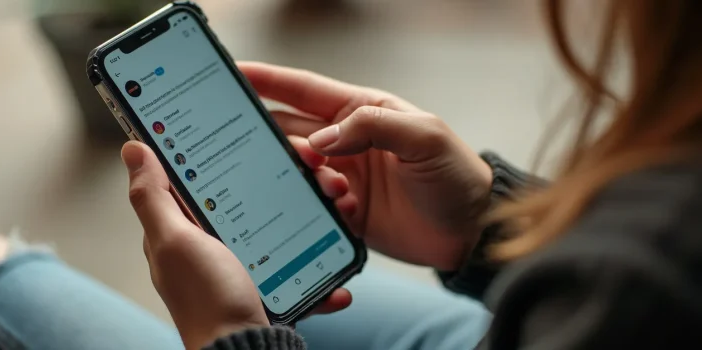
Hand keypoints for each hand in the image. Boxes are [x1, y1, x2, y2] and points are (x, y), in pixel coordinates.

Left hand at [121, 142, 351, 348]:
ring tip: (339, 205)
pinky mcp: (266, 281)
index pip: (204, 174)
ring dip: (315, 211)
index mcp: (181, 227)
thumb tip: (134, 149)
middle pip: (251, 194)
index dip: (230, 152)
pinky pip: (298, 260)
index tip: (264, 137)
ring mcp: (241, 262)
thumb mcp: (176, 242)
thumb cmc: (207, 301)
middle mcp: (209, 242)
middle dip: (289, 180)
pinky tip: (334, 255)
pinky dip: (319, 258)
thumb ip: (154, 198)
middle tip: (318, 173)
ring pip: (281, 221)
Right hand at [240, 62, 493, 270]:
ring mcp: (342, 177)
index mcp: (361, 112)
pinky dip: (315, 208)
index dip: (265, 80)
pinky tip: (340, 211)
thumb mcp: (424, 136)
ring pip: (296, 171)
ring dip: (300, 178)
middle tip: (260, 150)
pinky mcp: (343, 211)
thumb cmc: (455, 174)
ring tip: (330, 186)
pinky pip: (311, 205)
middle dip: (272, 138)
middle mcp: (346, 141)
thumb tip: (320, 140)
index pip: (303, 90)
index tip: (231, 74)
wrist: (469, 231)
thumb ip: (373, 127)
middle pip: (289, 132)